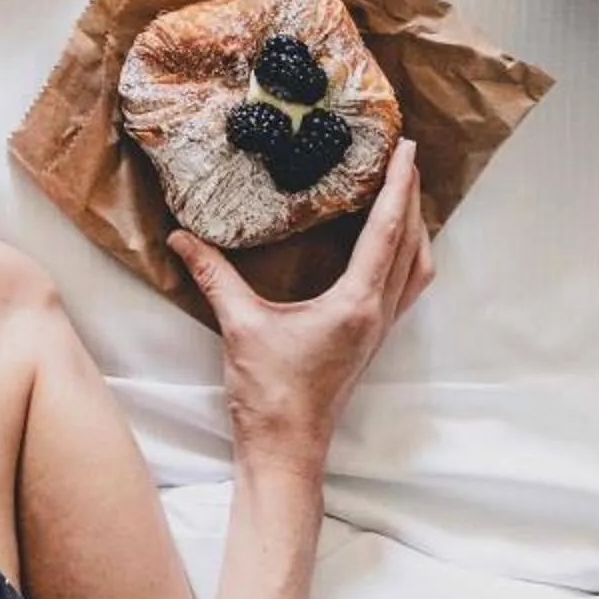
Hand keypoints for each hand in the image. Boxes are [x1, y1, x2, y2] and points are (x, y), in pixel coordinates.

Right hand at [168, 139, 432, 484]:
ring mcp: (378, 330)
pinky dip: (404, 258)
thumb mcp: (239, 326)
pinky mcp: (369, 341)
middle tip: (406, 159)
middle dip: (412, 198)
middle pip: (412, 244)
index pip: (387, 231)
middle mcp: (377, 313)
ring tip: (403, 197)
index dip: (399, 186)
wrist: (286, 449)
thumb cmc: (270, 395)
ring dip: (415, 230)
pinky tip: (384, 250)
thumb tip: (182, 237)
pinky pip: (403, 289)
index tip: (406, 150)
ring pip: (416, 269)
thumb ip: (213, 276)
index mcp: (356, 303)